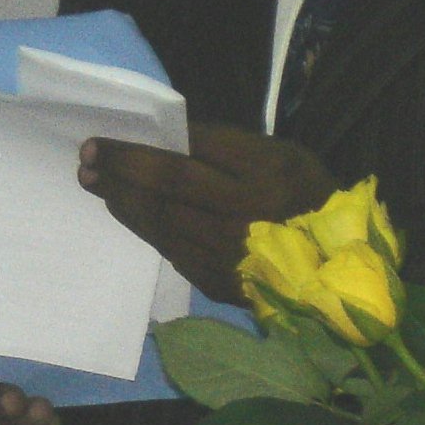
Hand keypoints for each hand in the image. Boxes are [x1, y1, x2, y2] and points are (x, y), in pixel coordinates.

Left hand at [77, 122, 336, 303]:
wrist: (339, 264)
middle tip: (85, 162)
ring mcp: (227, 260)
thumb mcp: (279, 154)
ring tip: (100, 185)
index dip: (131, 155)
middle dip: (117, 178)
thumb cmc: (308, 194)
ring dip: (123, 204)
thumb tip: (166, 139)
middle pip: (161, 198)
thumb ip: (224, 146)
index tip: (97, 142)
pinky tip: (133, 213)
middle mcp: (240, 224)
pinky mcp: (220, 284)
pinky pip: (172, 253)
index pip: (178, 165)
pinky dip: (148, 231)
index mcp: (258, 182)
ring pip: (160, 227)